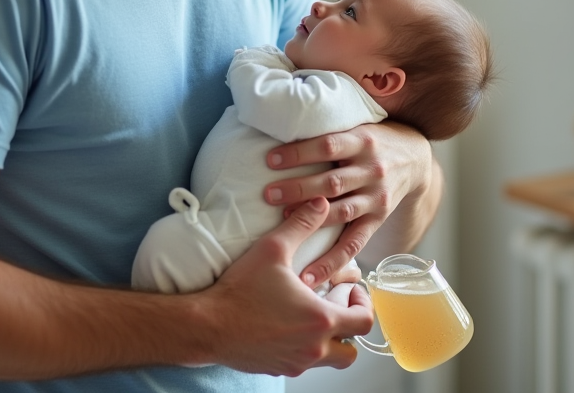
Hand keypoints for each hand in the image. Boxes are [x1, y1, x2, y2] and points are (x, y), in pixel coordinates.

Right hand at [198, 198, 373, 375]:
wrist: (208, 325)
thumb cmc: (241, 290)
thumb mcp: (272, 249)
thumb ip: (301, 225)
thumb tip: (320, 204)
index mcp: (320, 319)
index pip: (364, 321)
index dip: (362, 304)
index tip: (348, 290)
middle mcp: (313, 347)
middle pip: (352, 350)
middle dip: (349, 328)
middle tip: (333, 305)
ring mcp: (296, 363)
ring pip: (330, 360)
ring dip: (329, 341)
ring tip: (311, 316)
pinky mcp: (279, 369)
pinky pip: (304, 363)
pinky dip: (305, 348)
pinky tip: (287, 326)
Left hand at [265, 121, 434, 286]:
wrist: (415, 158)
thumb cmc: (372, 140)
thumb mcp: (357, 126)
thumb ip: (329, 130)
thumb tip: (282, 123)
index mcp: (363, 141)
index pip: (328, 145)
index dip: (299, 153)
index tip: (271, 160)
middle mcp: (372, 169)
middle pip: (332, 181)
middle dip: (298, 189)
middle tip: (268, 195)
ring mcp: (377, 197)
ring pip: (342, 211)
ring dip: (312, 220)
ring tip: (283, 226)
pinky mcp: (379, 219)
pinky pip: (355, 243)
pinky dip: (333, 260)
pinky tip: (312, 274)